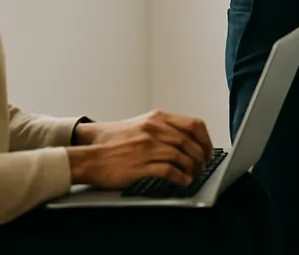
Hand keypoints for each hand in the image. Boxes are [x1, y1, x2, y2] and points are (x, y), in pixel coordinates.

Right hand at [68, 110, 212, 188]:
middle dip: (201, 157)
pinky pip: (168, 171)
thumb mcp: (141, 125)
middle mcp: (153, 129)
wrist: (90, 155)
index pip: (193, 124)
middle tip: (203, 166)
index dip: (205, 139)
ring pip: (181, 156)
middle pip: (189, 142)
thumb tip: (187, 138)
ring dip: (192, 168)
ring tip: (195, 175)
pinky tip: (183, 181)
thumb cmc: (113, 143)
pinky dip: (180, 177)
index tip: (208, 150)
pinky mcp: (140, 165)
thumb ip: (163, 127)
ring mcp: (147, 147)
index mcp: (156, 118)